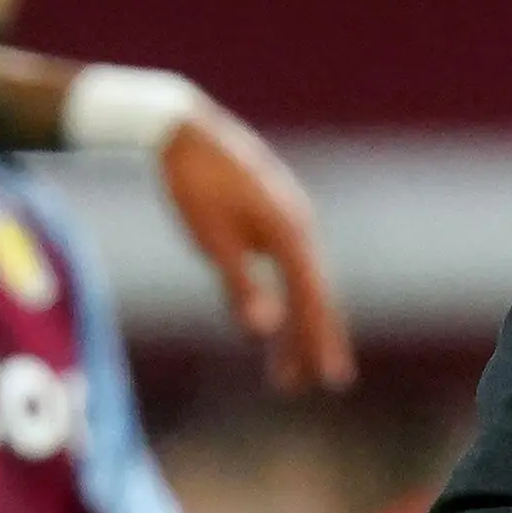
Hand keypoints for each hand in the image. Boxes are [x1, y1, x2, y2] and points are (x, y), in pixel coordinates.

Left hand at [159, 106, 354, 392]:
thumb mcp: (212, 240)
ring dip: (294, 326)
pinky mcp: (271, 216)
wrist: (181, 129)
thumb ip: (241, 286)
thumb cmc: (194, 185)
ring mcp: (287, 219)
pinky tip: (267, 323)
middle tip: (324, 383)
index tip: (330, 379)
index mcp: (289, 233)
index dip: (320, 340)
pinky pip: (286, 268)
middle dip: (315, 340)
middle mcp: (297, 226)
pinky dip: (283, 299)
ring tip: (283, 373)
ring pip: (299, 283)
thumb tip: (264, 330)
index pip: (312, 298)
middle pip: (313, 293)